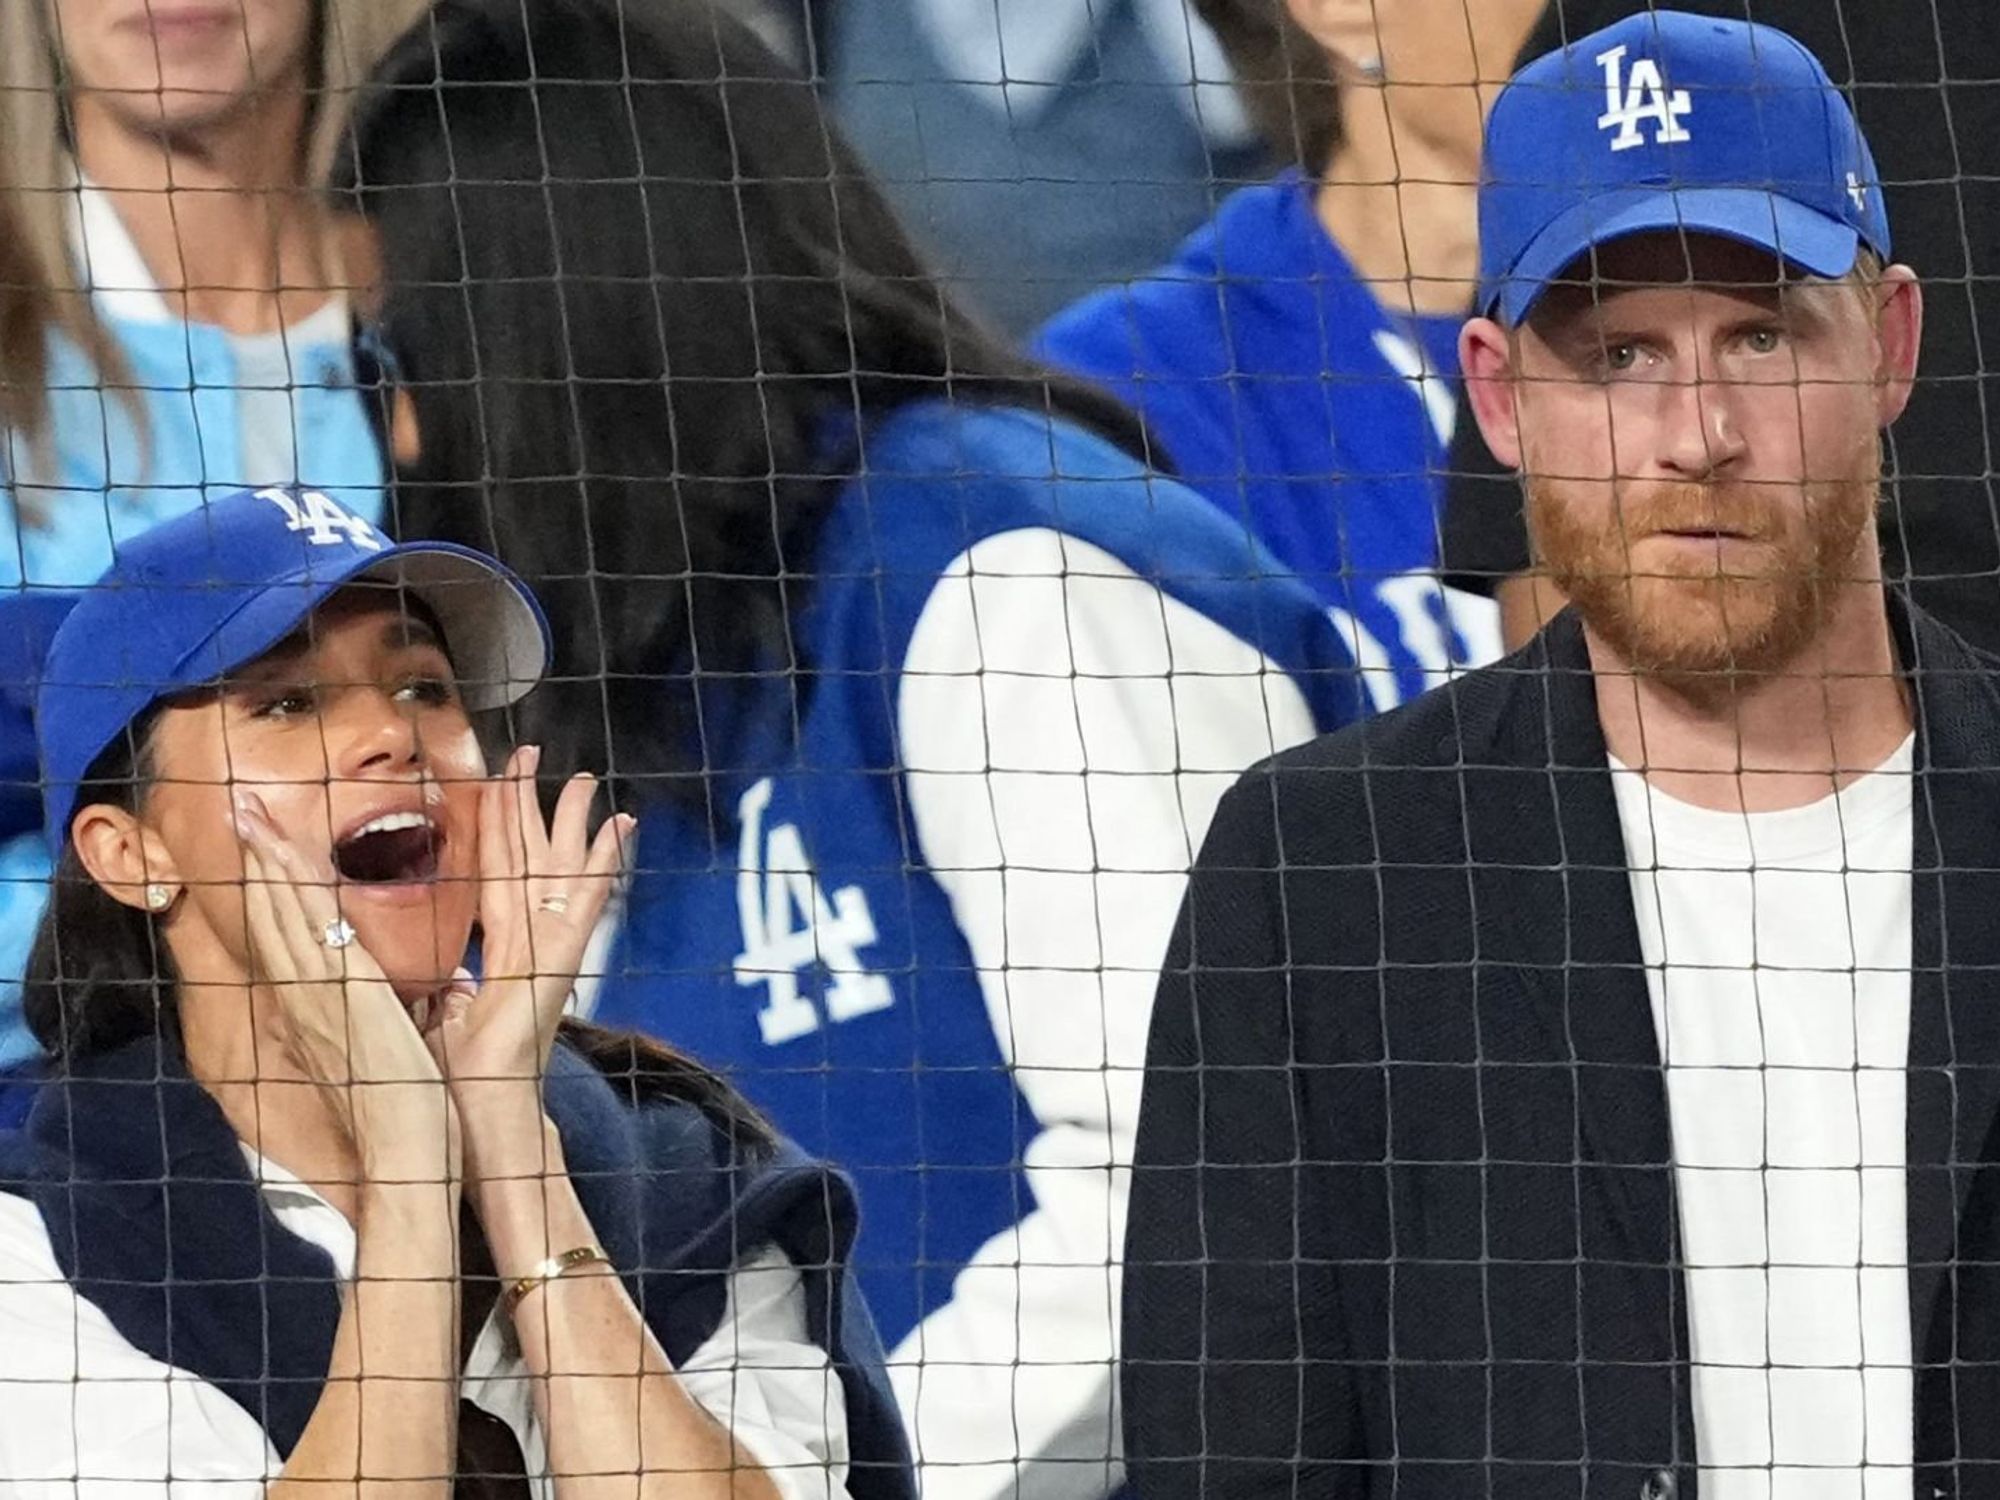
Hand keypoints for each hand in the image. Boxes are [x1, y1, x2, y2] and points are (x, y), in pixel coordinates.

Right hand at [234, 791, 457, 1182]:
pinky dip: (293, 890)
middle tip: (236, 805)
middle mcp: (307, 997)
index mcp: (316, 1009)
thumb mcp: (376, 1050)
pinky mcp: (344, 994)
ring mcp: (320, 994)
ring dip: (264, 858)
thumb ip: (365, 1018)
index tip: (258, 846)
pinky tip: (283, 857)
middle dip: (254, 858)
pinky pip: (312, 929)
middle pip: (270, 913)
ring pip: (282, 912)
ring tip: (248, 811)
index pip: (283, 934)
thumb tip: (374, 994)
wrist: (405, 1154)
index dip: (267, 887)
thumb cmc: (400, 1109)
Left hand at [427, 747, 633, 1168]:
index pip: (494, 872)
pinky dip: (605, 863)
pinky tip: (620, 828)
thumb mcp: (434, 1014)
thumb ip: (437, 984)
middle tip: (530, 752)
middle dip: (529, 803)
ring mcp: (551, 949)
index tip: (496, 780)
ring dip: (572, 821)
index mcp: (498, 951)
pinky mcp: (564, 960)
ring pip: (559, 869)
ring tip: (584, 778)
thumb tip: (426, 972)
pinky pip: (585, 901)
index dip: (495, 825)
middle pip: (528, 856)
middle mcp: (528, 942)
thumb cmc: (456, 1077)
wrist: (482, 1110)